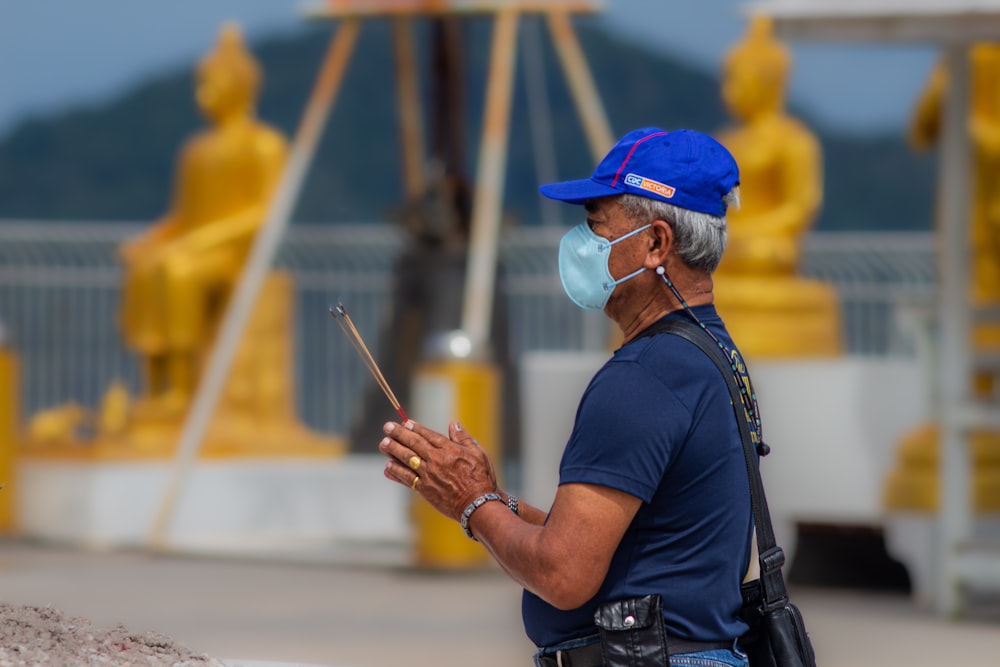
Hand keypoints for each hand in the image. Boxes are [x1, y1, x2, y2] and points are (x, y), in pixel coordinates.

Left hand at [380, 420, 497, 522]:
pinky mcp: (425, 489)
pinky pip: (407, 479)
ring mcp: (429, 475)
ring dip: (393, 451)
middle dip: (399, 434)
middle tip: (387, 427)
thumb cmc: (481, 478)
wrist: (477, 504)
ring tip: (383, 444)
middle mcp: (436, 460)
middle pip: (414, 444)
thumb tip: (454, 423)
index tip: (405, 422)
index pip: (428, 435)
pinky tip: (388, 467)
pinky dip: (396, 472)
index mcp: (449, 450)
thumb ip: (463, 438)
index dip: (415, 428)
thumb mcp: (477, 453)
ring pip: (407, 459)